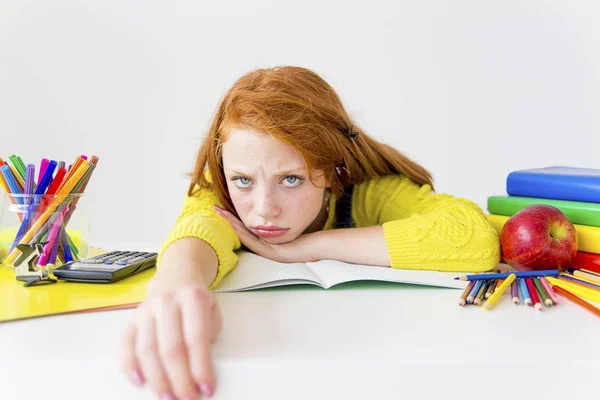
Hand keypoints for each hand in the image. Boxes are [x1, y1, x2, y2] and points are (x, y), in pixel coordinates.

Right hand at [120, 272, 221, 398]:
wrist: (175, 276)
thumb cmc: (195, 299)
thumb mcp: (212, 309)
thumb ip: (208, 334)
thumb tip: (201, 368)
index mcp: (192, 298)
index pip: (196, 338)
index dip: (201, 366)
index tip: (206, 387)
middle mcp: (166, 302)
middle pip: (171, 347)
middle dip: (180, 378)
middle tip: (187, 398)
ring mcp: (146, 310)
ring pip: (147, 349)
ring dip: (157, 379)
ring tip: (168, 397)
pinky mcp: (132, 320)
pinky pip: (126, 344)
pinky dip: (130, 365)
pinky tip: (140, 382)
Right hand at [213, 205, 318, 262]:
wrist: (321, 246)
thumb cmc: (310, 233)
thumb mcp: (293, 222)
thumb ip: (283, 217)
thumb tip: (276, 205)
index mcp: (269, 240)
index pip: (248, 228)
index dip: (235, 218)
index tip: (225, 206)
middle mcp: (266, 247)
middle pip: (242, 232)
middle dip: (228, 219)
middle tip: (215, 208)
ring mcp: (268, 251)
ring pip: (245, 237)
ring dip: (232, 225)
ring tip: (220, 213)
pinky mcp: (272, 254)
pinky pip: (254, 243)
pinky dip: (243, 233)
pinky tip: (236, 224)